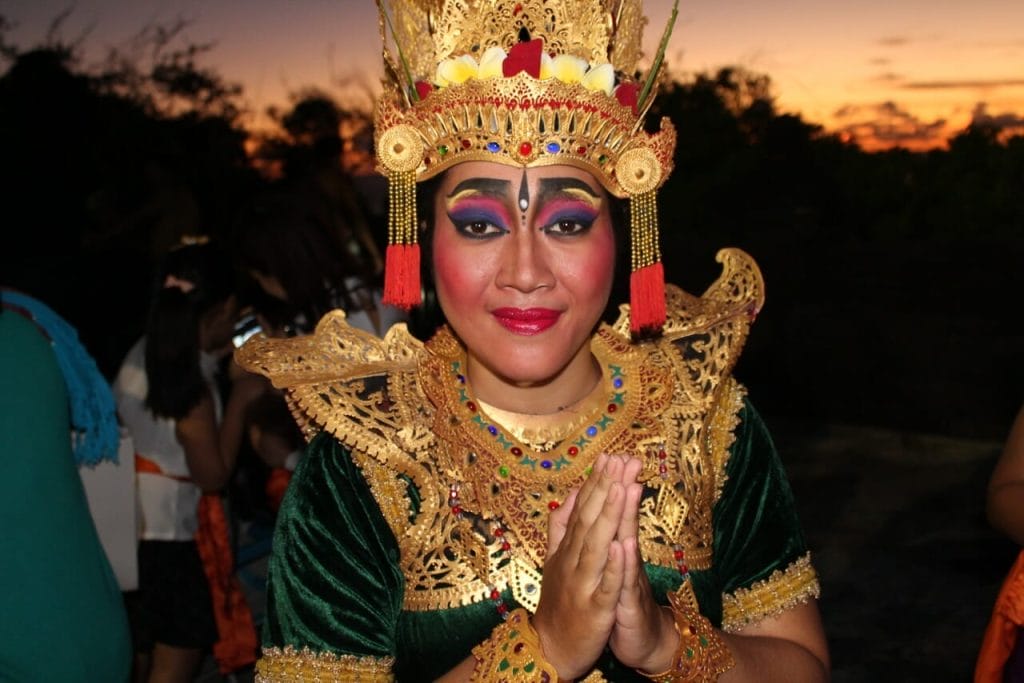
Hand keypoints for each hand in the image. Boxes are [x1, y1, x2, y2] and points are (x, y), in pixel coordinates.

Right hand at [532, 455, 629, 679]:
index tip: (612, 455)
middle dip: (607, 488)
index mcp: (567, 548)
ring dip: (609, 515)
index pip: (584, 508)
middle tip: (622, 459)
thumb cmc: (558, 601)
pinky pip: (605, 585)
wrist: (550, 648)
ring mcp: (582, 584)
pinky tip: (622, 544)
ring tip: (622, 486)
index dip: (598, 482)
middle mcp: (572, 560)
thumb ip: (562, 526)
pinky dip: (612, 565)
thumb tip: (572, 492)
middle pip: (590, 519)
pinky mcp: (594, 609)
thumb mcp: (556, 559)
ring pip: (596, 545)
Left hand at [608, 457, 679, 672]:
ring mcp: (629, 581)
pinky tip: (624, 544)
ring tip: (629, 487)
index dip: (612, 484)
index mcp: (615, 549)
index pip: (613, 512)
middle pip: (625, 519)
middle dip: (624, 488)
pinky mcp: (628, 606)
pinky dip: (625, 563)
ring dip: (628, 516)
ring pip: (628, 545)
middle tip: (629, 457)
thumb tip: (601, 507)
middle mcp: (625, 560)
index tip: (614, 453)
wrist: (642, 643)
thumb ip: (608, 536)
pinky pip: (625, 583)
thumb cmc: (622, 600)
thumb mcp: (612, 566)